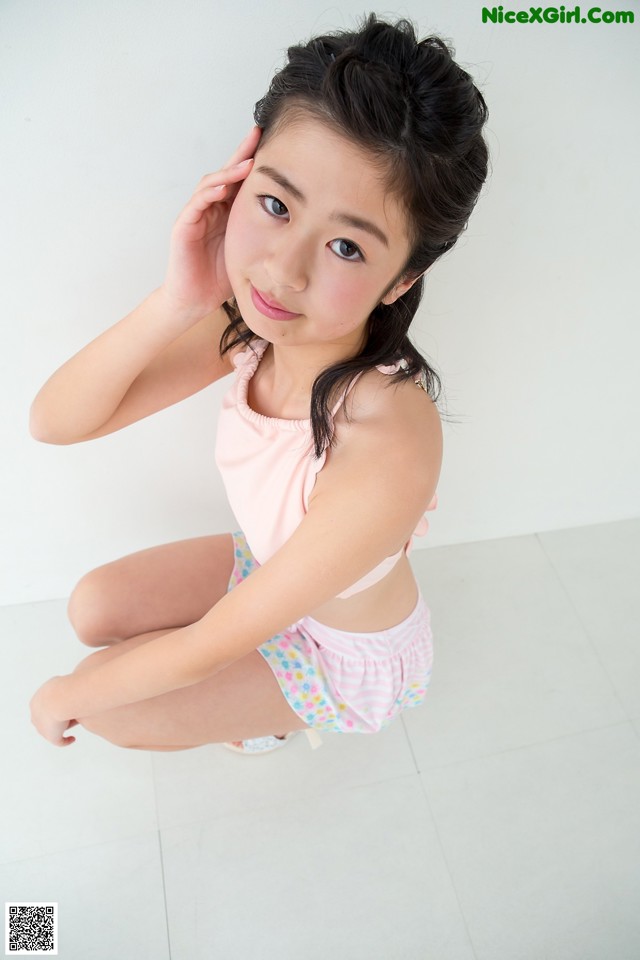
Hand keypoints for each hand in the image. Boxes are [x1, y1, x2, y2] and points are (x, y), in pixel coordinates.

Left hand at [30, 676, 78, 747]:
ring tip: (74, 724)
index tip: (64, 705)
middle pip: (47, 720)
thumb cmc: (61, 688)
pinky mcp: (52, 737)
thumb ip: (61, 685)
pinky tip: (72, 738)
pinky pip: (59, 741)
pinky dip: (65, 741)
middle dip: (57, 718)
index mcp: (35, 702)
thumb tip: (68, 684)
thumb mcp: (59, 681)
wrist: (59, 698)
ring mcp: (43, 728)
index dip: (55, 706)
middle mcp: (36, 716)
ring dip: (62, 728)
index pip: (44, 707)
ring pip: (53, 730)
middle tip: (70, 714)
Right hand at [162, 126, 261, 316]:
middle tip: (258, 133)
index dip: (256, 161)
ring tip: (246, 163)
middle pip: (226, 173)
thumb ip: (267, 236)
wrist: (195, 300)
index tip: (275, 143)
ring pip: (211, 183)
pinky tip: (223, 188)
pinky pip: (196, 205)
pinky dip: (209, 194)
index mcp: (228, 211)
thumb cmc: (220, 278)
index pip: (242, 180)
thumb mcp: (251, 253)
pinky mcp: (183, 227)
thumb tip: (302, 227)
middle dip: (242, 153)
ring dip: (228, 172)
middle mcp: (212, 207)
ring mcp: (196, 214)